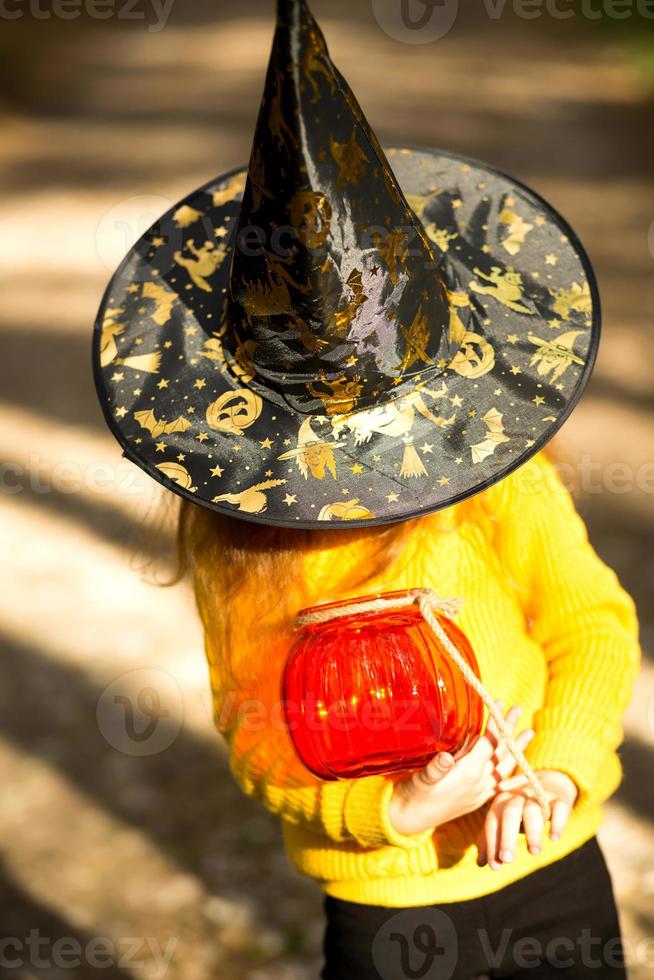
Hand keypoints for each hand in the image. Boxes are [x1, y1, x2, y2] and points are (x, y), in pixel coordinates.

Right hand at [388, 702, 534, 835]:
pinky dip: (515, 780)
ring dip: (517, 749)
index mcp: (467, 774)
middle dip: (509, 729)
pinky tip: (525, 775)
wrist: (410, 819)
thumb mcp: (420, 779)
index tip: (498, 702)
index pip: (488, 743)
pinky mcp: (478, 799)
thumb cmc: (413, 793)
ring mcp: (481, 792)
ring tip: (529, 732)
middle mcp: (479, 783)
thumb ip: (435, 769)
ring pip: (506, 767)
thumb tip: (445, 758)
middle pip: (501, 752)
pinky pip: (502, 787)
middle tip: (518, 709)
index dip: (495, 723)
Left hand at [476, 768, 578, 869]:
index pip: (493, 821)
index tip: (494, 866)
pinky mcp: (559, 798)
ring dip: (532, 832)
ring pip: (533, 810)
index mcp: (502, 800)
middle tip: (507, 860)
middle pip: (509, 813)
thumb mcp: (506, 820)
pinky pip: (559, 807)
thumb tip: (480, 863)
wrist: (551, 783)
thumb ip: (492, 838)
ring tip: (533, 852)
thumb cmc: (522, 808)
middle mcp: (518, 795)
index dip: (492, 843)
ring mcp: (539, 795)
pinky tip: (554, 837)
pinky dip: (557, 822)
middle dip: (507, 837)